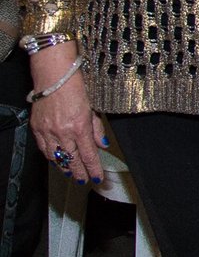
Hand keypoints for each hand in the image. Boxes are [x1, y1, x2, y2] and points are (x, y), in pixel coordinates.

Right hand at [29, 47, 107, 184]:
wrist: (54, 76)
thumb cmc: (76, 88)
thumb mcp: (93, 108)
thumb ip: (97, 129)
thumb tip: (103, 145)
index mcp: (80, 127)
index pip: (88, 155)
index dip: (93, 169)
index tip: (97, 178)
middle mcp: (63, 132)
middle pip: (72, 160)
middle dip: (78, 172)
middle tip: (83, 180)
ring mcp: (48, 131)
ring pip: (56, 157)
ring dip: (64, 166)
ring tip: (71, 173)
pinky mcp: (37, 128)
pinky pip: (44, 148)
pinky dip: (51, 156)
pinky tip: (56, 160)